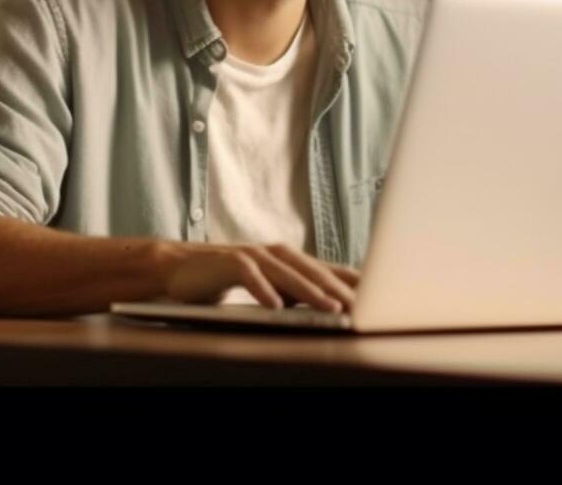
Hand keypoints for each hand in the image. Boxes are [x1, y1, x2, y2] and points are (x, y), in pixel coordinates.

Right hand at [161, 243, 359, 311]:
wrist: (181, 268)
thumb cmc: (230, 278)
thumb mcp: (270, 286)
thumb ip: (297, 292)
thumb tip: (334, 307)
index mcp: (289, 259)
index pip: (328, 270)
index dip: (353, 282)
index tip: (380, 297)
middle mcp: (276, 253)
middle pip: (314, 271)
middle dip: (340, 289)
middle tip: (362, 307)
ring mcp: (253, 255)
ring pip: (288, 273)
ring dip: (310, 291)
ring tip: (329, 308)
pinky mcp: (230, 261)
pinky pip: (249, 275)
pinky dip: (263, 289)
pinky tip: (274, 305)